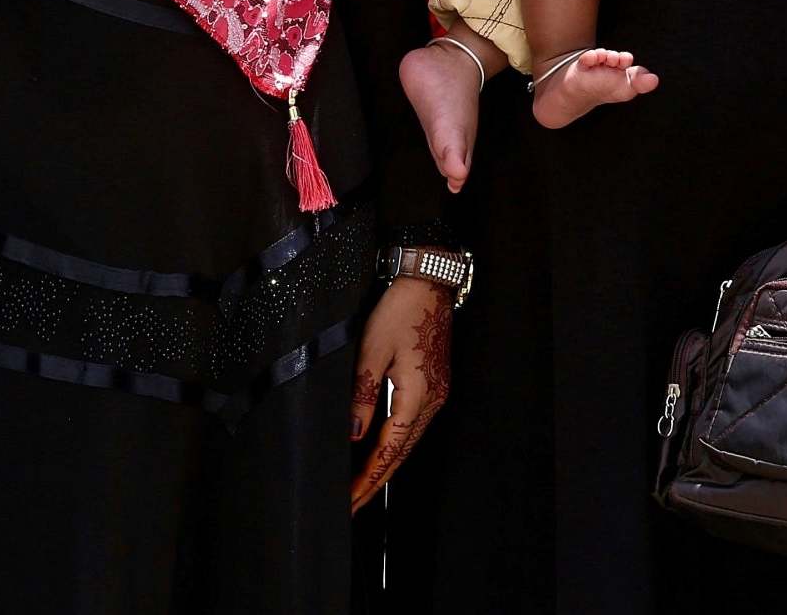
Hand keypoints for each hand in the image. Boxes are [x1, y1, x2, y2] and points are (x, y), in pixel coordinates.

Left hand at [350, 275, 452, 511]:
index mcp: (418, 395)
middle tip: (351, 505)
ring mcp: (436, 393)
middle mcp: (433, 400)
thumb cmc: (400, 309)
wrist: (427, 281)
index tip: (349, 501)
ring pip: (408, 441)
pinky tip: (380, 451)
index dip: (368, 479)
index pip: (389, 450)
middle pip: (401, 453)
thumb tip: (355, 435)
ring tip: (361, 486)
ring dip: (385, 465)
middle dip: (375, 481)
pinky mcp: (433, 385)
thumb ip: (363, 394)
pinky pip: (412, 425)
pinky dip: (394, 444)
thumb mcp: (372, 349)